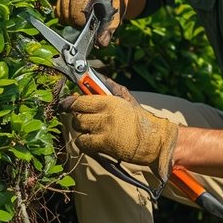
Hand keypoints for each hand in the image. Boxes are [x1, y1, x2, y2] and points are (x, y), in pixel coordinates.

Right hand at [56, 0, 130, 47]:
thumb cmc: (111, 4)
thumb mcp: (113, 17)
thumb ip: (107, 31)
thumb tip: (101, 43)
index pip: (78, 13)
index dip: (82, 24)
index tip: (89, 25)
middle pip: (68, 13)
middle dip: (75, 23)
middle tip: (85, 24)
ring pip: (61, 13)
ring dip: (69, 21)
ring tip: (80, 20)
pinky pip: (57, 10)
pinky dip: (64, 17)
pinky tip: (74, 15)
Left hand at [60, 94, 177, 180]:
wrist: (154, 140)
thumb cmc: (141, 120)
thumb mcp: (128, 100)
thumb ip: (112, 90)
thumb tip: (99, 78)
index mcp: (110, 102)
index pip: (80, 99)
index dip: (72, 101)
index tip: (68, 102)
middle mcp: (105, 114)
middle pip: (76, 114)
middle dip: (78, 116)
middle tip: (85, 118)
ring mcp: (103, 130)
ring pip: (78, 127)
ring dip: (81, 129)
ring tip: (91, 130)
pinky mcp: (104, 144)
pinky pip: (83, 142)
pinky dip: (84, 142)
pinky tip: (91, 142)